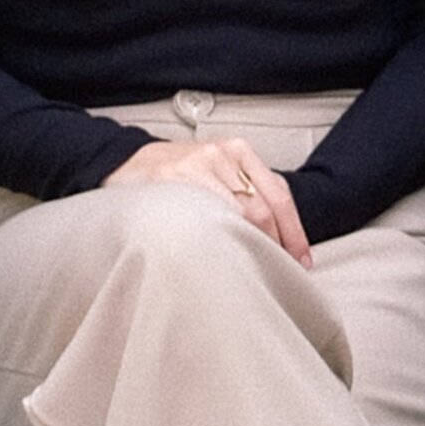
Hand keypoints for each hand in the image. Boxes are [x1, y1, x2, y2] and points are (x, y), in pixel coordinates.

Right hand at [107, 136, 311, 264]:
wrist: (123, 163)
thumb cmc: (175, 177)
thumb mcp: (216, 172)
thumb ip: (245, 193)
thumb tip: (279, 239)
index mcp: (239, 151)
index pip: (279, 194)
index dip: (294, 232)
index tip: (301, 260)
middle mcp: (223, 156)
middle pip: (263, 209)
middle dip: (275, 246)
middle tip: (278, 273)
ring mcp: (198, 167)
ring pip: (238, 216)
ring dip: (249, 248)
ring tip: (252, 273)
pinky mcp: (174, 181)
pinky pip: (208, 218)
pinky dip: (220, 242)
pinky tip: (222, 259)